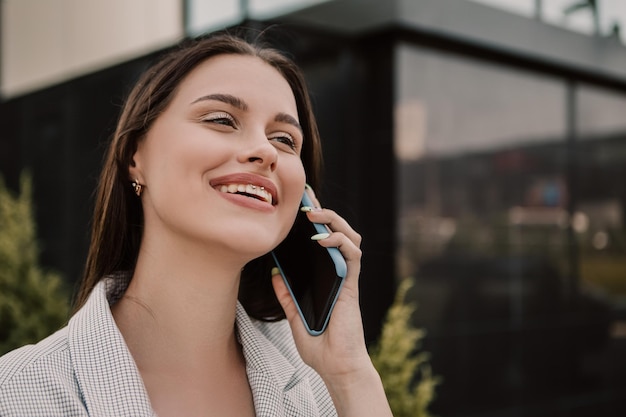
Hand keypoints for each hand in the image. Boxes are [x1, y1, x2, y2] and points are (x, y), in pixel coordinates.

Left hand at [271, 187, 391, 416]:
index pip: (324, 241)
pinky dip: (339, 241)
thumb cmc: (320, 345)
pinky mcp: (351, 285)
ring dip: (333, 221)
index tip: (302, 202)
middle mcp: (339, 273)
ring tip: (313, 214)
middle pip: (339, 232)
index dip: (316, 220)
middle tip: (306, 198)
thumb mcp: (295, 316)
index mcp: (327, 278)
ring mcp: (346, 277)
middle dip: (324, 211)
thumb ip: (287, 295)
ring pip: (350, 237)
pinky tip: (321, 238)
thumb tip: (275, 274)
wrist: (336, 366)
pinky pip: (352, 255)